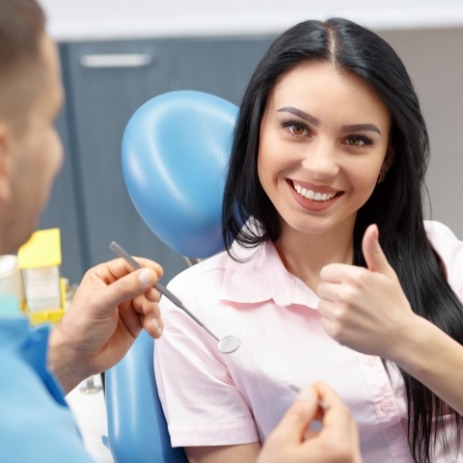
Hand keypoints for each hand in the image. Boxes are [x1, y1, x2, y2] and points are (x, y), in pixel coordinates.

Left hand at [48, 257, 162, 391]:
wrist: (78, 358)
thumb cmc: (79, 327)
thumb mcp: (100, 303)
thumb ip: (125, 288)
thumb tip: (149, 275)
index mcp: (105, 277)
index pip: (129, 265)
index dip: (144, 268)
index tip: (156, 273)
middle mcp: (119, 289)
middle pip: (145, 283)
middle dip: (150, 294)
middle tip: (149, 302)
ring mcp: (128, 306)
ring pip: (151, 301)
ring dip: (153, 312)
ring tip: (149, 324)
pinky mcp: (136, 322)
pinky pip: (153, 317)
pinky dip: (156, 324)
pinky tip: (153, 331)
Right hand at [257, 382, 360, 462]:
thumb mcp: (282, 439)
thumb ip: (300, 412)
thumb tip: (312, 391)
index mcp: (339, 448)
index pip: (339, 409)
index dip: (327, 392)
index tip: (314, 383)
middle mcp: (353, 461)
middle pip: (347, 423)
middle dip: (329, 407)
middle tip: (309, 397)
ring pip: (347, 438)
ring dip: (329, 423)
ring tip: (306, 420)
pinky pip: (344, 452)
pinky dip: (331, 440)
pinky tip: (310, 440)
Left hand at [317, 224, 415, 357]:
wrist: (403, 337)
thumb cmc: (394, 303)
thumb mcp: (386, 274)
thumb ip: (373, 251)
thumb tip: (372, 227)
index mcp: (355, 277)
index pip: (326, 272)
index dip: (336, 279)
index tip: (349, 287)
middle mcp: (345, 294)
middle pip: (322, 288)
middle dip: (334, 294)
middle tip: (353, 302)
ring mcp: (340, 314)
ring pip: (321, 305)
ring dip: (332, 309)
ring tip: (353, 314)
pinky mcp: (336, 331)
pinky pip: (323, 322)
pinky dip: (334, 324)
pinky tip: (351, 325)